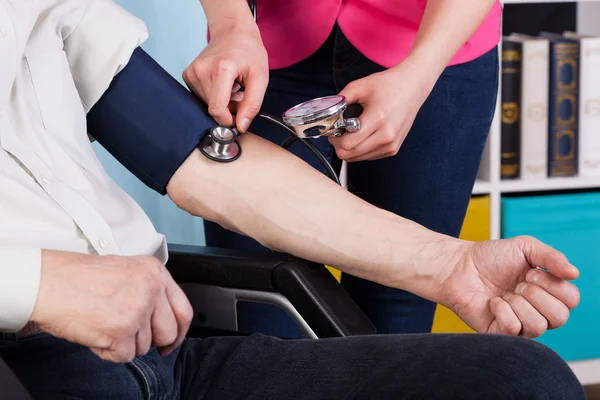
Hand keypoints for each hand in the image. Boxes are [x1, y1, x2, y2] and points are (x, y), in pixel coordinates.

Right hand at [30, 250, 193, 362]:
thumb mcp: (126, 270)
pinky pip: (124, 356)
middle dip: (151, 341)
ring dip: (124, 343)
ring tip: (103, 324)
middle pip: (168, 332)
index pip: (183, 309)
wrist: (46, 282)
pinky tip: (95, 333)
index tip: (172, 340)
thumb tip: (161, 317)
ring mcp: (137, 309)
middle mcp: (151, 288)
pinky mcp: (121, 330)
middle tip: (130, 337)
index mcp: (154, 271)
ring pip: (144, 346)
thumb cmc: (77, 277)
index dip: (179, 330)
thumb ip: (149, 290)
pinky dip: (108, 351)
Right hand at [182, 23, 267, 132]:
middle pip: (213, 109)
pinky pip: (201, 97)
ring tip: (233, 88)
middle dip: (228, 110)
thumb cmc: (248, 51)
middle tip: (240, 96)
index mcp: (221, 69)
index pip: (217, 109)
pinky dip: (214, 97)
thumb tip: (241, 126)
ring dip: (222, 103)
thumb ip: (252, 104)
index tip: (238, 119)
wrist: (233, 31)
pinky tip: (223, 86)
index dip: (228, 121)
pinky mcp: (188, 75)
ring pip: (206, 105)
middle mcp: (202, 70)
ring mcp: (192, 72)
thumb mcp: (260, 78)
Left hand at [329, 57, 434, 161]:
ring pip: (357, 158)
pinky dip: (360, 149)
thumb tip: (325, 113)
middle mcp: (386, 136)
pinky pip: (368, 156)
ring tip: (352, 131)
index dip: (334, 139)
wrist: (413, 87)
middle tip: (339, 131)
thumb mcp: (360, 86)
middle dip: (339, 145)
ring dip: (350, 148)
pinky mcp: (393, 150)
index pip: (347, 144)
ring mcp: (391, 145)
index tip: (333, 129)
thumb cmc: (388, 85)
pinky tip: (364, 134)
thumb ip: (339, 100)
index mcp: (377, 119)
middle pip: (349, 155)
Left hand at [440, 236, 579, 337]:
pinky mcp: (499, 333)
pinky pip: (513, 329)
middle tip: (518, 283)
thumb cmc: (491, 257)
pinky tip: (493, 302)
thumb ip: (552, 257)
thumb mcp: (525, 247)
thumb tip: (574, 273)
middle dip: (537, 295)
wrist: (458, 265)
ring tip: (506, 293)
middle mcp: (537, 311)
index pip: (571, 300)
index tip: (530, 271)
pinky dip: (503, 311)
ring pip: (538, 326)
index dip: (554, 285)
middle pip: (560, 317)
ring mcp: (519, 324)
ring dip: (520, 304)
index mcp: (547, 293)